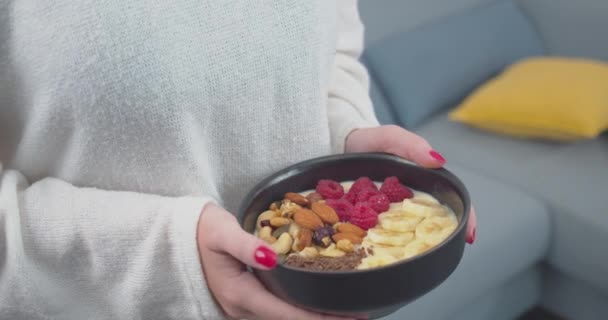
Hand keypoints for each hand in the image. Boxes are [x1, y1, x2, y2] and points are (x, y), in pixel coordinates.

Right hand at [197, 203, 357, 319]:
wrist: (176, 236)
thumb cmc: (200, 229)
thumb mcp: (221, 231)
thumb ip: (245, 246)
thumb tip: (271, 258)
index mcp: (239, 294)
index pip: (286, 314)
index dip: (319, 319)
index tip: (349, 318)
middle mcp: (240, 308)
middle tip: (356, 316)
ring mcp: (240, 308)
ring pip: (281, 319)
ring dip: (310, 318)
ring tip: (342, 312)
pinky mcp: (242, 301)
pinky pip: (274, 311)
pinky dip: (297, 311)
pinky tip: (313, 303)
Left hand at [345, 125, 476, 243]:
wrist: (341, 145)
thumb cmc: (370, 140)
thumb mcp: (391, 137)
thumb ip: (412, 145)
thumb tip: (438, 161)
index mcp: (424, 179)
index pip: (452, 199)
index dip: (464, 216)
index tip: (468, 234)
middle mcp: (412, 197)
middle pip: (434, 220)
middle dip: (442, 237)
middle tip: (443, 252)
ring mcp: (392, 210)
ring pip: (410, 230)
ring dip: (415, 244)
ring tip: (418, 258)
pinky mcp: (371, 217)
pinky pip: (382, 233)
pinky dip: (387, 243)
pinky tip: (385, 254)